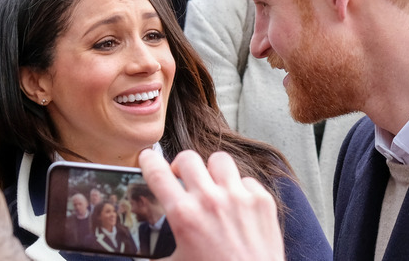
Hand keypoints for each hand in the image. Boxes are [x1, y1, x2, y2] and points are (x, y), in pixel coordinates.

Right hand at [139, 149, 284, 260]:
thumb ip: (157, 249)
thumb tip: (146, 246)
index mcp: (184, 215)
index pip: (157, 173)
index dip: (149, 161)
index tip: (148, 158)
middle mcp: (211, 200)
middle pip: (187, 158)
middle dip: (180, 166)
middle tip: (181, 178)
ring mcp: (239, 197)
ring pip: (219, 160)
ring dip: (211, 171)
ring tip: (211, 186)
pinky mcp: (262, 201)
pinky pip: (246, 180)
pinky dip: (240, 189)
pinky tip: (237, 205)